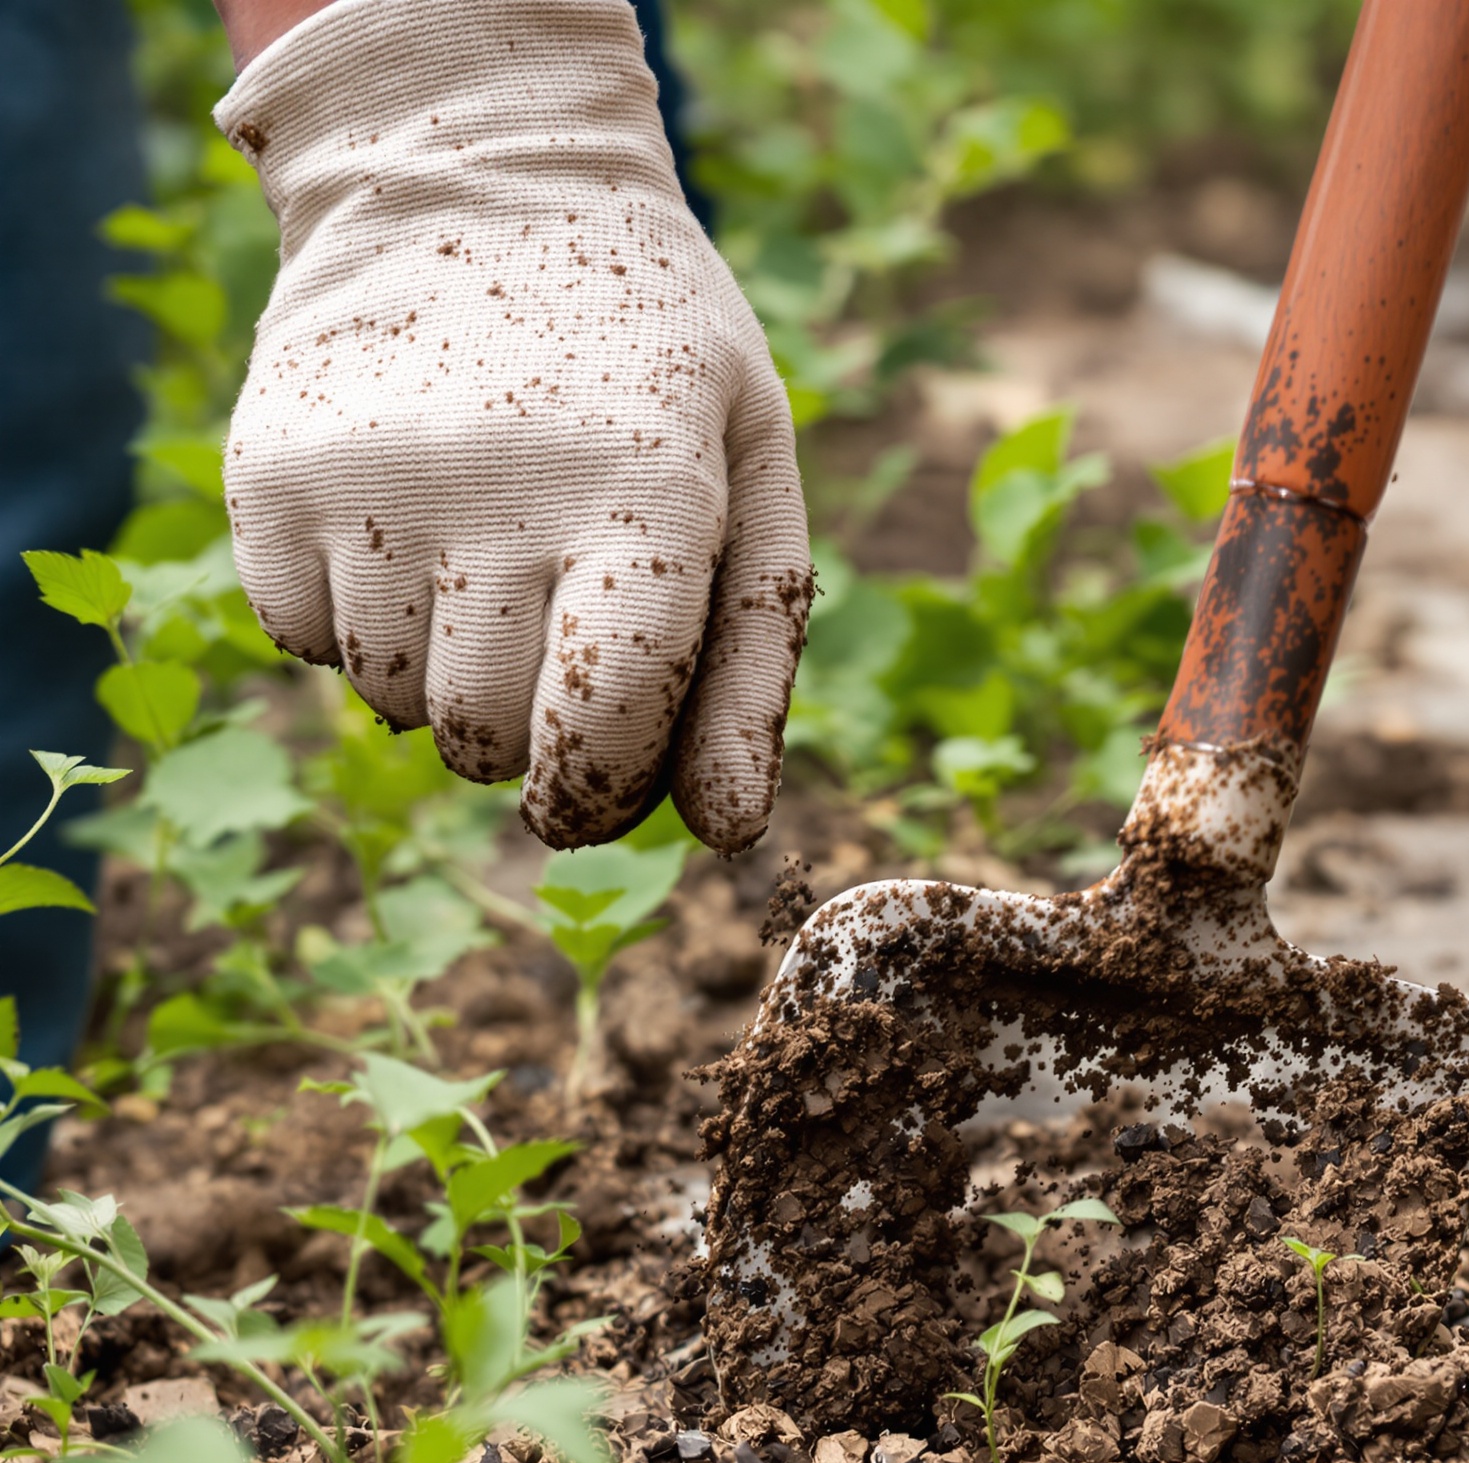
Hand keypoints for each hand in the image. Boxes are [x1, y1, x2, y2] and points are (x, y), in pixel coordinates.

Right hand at [216, 0, 811, 853]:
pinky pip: (304, 645)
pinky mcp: (270, 474)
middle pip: (486, 742)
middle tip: (538, 637)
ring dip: (438, 674)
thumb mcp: (749, 478)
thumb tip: (725, 835)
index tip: (588, 787)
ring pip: (393, 707)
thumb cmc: (647, 360)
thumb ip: (751, 666)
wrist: (475, 173)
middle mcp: (494, 489)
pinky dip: (350, 623)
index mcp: (642, 496)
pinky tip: (397, 528)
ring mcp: (367, 480)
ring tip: (473, 557)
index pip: (598, 737)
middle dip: (520, 733)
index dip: (594, 796)